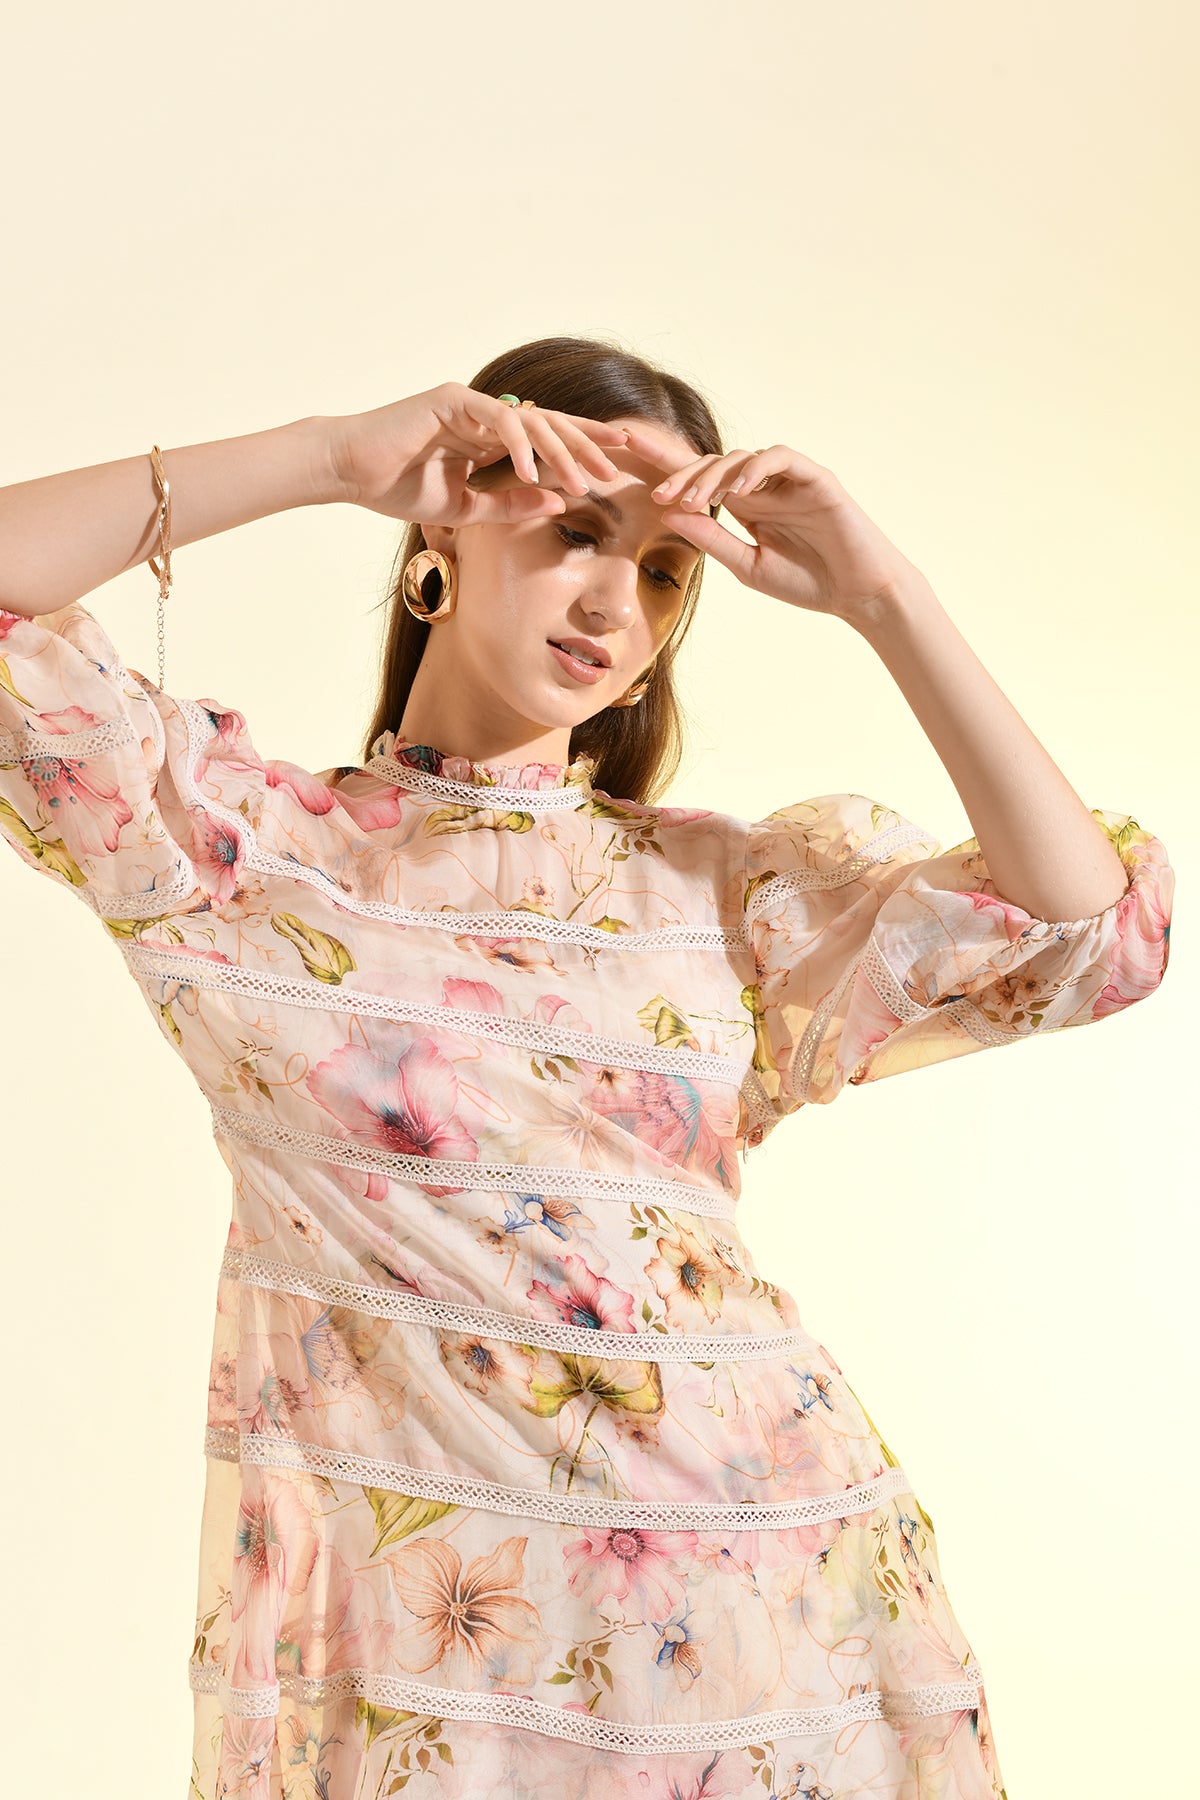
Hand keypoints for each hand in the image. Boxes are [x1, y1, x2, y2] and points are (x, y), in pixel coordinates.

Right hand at [327, 381, 629, 526]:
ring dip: (560, 451)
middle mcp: (483, 414)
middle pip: (548, 424)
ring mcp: (469, 403)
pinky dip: (519, 445)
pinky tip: (533, 471)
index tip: (612, 467)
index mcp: (488, 437)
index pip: (545, 440)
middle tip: (618, 465)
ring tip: (584, 480)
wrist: (350, 473)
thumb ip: (511, 504)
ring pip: (530, 422)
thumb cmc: (397, 487)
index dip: (579, 450)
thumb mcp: (466, 507)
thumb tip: (560, 503)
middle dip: (585, 444)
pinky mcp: (451, 400)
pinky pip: (498, 420)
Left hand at [620, 422, 927, 622]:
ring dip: (714, 476)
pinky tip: (737, 490)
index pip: (699, 478)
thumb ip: (711, 540)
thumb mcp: (747, 566)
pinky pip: (780, 457)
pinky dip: (756, 468)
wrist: (858, 595)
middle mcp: (764, 486)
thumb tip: (669, 515)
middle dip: (682, 472)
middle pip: (713, 463)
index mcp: (746, 505)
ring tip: (695, 500)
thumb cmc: (808, 583)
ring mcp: (789, 479)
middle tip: (657, 491)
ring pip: (741, 457)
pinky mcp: (815, 477)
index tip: (627, 456)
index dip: (665, 465)